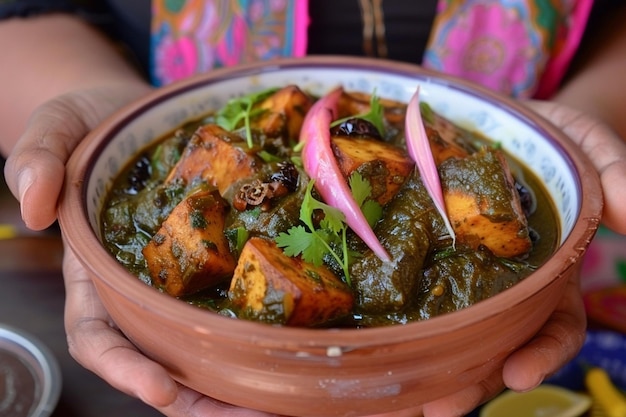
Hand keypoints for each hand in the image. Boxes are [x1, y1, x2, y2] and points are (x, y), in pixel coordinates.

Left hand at [417, 100, 625, 416]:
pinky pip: (409, 292)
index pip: (556, 326)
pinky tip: (370, 344)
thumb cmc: (552, 139)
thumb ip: (614, 176)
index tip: (518, 374)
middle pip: (493, 345)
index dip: (542, 354)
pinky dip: (396, 322)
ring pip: (449, 332)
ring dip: (427, 368)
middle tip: (440, 406)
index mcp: (551, 272)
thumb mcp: (589, 149)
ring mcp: (461, 272)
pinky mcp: (423, 254)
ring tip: (397, 399)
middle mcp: (506, 285)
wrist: (502, 121)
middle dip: (471, 381)